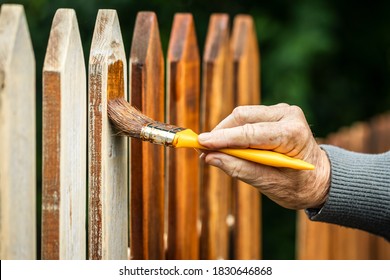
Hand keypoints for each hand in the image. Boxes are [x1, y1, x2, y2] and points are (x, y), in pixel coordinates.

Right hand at [198, 103, 330, 209]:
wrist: (320, 179)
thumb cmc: (300, 185)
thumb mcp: (271, 184)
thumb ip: (240, 169)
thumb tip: (210, 157)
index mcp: (293, 133)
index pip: (250, 133)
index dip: (222, 138)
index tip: (200, 143)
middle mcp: (288, 115)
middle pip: (243, 116)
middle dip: (221, 133)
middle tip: (204, 151)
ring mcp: (282, 111)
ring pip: (242, 115)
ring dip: (226, 132)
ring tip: (216, 152)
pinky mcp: (274, 113)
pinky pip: (247, 118)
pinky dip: (235, 132)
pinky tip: (231, 147)